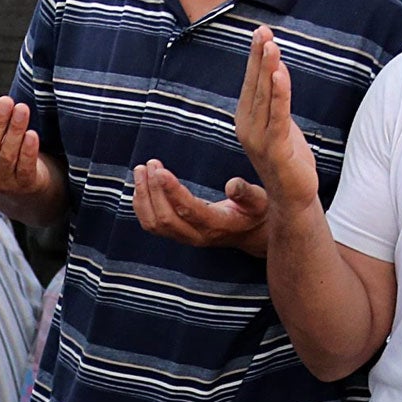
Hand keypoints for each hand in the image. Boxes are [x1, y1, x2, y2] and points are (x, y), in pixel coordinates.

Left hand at [131, 159, 268, 254]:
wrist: (249, 234)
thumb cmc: (256, 212)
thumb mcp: (260, 201)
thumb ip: (247, 193)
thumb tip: (233, 184)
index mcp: (216, 226)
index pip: (188, 210)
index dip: (172, 192)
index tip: (160, 171)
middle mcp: (196, 236)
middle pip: (165, 218)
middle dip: (153, 190)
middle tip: (149, 164)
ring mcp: (184, 237)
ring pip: (153, 223)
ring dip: (143, 196)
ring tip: (141, 169)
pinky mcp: (176, 234)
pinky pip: (151, 224)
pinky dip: (141, 205)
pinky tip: (140, 184)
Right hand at [235, 25, 319, 214]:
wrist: (292, 198)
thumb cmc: (288, 162)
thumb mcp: (281, 125)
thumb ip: (276, 101)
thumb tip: (276, 71)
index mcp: (247, 121)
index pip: (252, 83)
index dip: (255, 57)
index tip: (260, 31)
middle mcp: (248, 128)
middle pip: (255, 85)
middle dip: (259, 56)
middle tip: (262, 30)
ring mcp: (260, 139)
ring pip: (265, 97)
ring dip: (267, 69)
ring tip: (271, 45)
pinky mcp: (277, 149)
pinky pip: (278, 116)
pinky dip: (279, 94)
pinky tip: (280, 74)